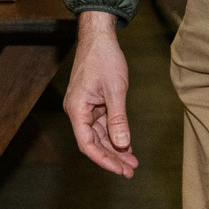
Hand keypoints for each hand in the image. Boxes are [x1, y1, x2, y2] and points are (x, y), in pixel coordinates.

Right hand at [64, 11, 137, 176]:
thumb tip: (123, 145)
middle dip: (112, 157)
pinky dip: (114, 135)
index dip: (103, 159)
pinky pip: (102, 124)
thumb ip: (118, 119)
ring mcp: (84, 107)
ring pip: (98, 135)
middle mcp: (77, 111)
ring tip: (132, 162)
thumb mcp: (115, 90)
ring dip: (115, 149)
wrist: (99, 37)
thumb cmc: (104, 59)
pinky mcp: (92, 103)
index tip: (120, 170)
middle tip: (130, 171)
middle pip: (93, 142)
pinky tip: (127, 145)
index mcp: (77, 109)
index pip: (87, 143)